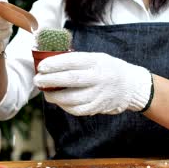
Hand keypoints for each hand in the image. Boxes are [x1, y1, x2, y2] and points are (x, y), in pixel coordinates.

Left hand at [33, 52, 152, 115]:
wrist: (131, 86)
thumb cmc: (107, 69)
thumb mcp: (96, 58)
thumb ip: (77, 60)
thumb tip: (50, 62)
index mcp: (96, 61)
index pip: (72, 61)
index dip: (54, 64)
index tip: (41, 66)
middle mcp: (98, 78)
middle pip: (70, 79)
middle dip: (50, 80)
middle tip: (37, 80)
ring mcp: (99, 94)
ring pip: (72, 98)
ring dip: (55, 96)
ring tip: (45, 92)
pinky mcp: (98, 107)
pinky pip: (77, 109)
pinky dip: (65, 106)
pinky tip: (58, 101)